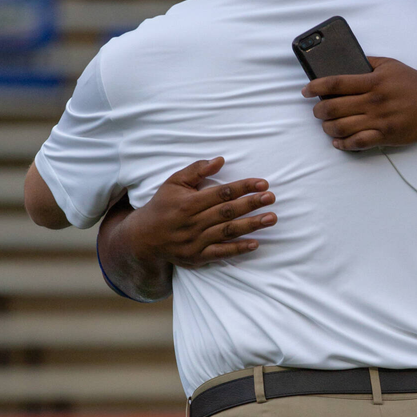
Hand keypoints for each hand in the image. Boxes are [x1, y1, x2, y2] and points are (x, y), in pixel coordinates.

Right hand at [126, 158, 276, 267]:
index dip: (243, 187)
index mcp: (188, 202)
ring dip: (251, 225)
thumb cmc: (163, 206)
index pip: (221, 193)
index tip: (263, 183)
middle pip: (227, 212)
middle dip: (251, 204)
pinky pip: (221, 253)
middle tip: (271, 197)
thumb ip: (196, 170)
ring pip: (227, 231)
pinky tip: (255, 243)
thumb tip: (220, 160)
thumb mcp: (174, 183)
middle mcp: (192, 222)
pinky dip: (238, 249)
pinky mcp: (197, 257)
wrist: (144, 238)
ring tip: (271, 218)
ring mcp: (195, 241)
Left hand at [302, 58, 416, 150]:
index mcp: (373, 81)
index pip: (336, 83)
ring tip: (326, 125)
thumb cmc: (413, 83)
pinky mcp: (385, 136)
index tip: (306, 91)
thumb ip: (367, 63)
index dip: (315, 87)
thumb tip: (345, 62)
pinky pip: (357, 143)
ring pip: (341, 127)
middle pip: (333, 108)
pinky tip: (338, 141)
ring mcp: (379, 120)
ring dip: (327, 128)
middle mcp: (374, 101)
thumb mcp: (390, 65)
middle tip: (317, 110)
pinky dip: (343, 144)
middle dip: (319, 110)